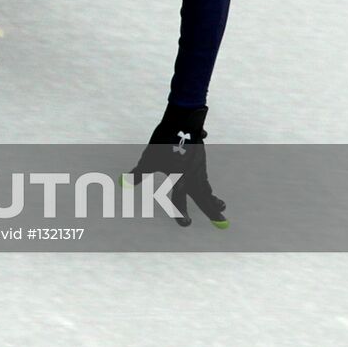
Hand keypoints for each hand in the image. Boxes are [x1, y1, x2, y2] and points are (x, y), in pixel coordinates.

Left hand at [126, 103, 228, 228]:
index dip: (181, 214)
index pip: (179, 201)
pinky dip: (208, 185)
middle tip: (223, 223)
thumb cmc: (162, 142)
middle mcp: (192, 176)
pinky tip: (210, 189)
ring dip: (212, 199)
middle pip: (204, 198)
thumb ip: (138, 173)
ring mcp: (198, 168)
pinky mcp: (200, 160)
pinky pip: (204, 177)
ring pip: (206, 187)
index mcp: (179, 179)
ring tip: (221, 206)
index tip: (185, 224)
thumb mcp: (148, 159)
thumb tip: (124, 182)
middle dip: (213, 211)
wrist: (182, 122)